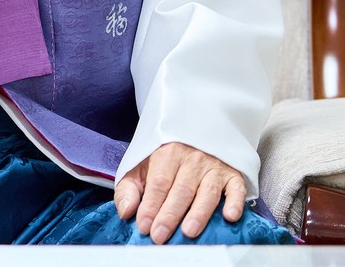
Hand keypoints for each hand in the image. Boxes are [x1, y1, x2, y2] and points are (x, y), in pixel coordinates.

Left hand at [113, 142, 245, 243]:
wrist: (195, 127)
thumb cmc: (165, 156)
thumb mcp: (141, 165)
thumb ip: (129, 188)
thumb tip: (126, 211)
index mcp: (167, 153)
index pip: (159, 182)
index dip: (151, 205)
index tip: (144, 225)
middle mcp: (192, 158)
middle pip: (181, 189)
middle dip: (170, 214)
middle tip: (160, 235)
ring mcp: (214, 166)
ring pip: (207, 191)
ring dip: (199, 211)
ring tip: (189, 231)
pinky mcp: (233, 174)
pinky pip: (236, 187)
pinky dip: (235, 201)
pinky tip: (230, 216)